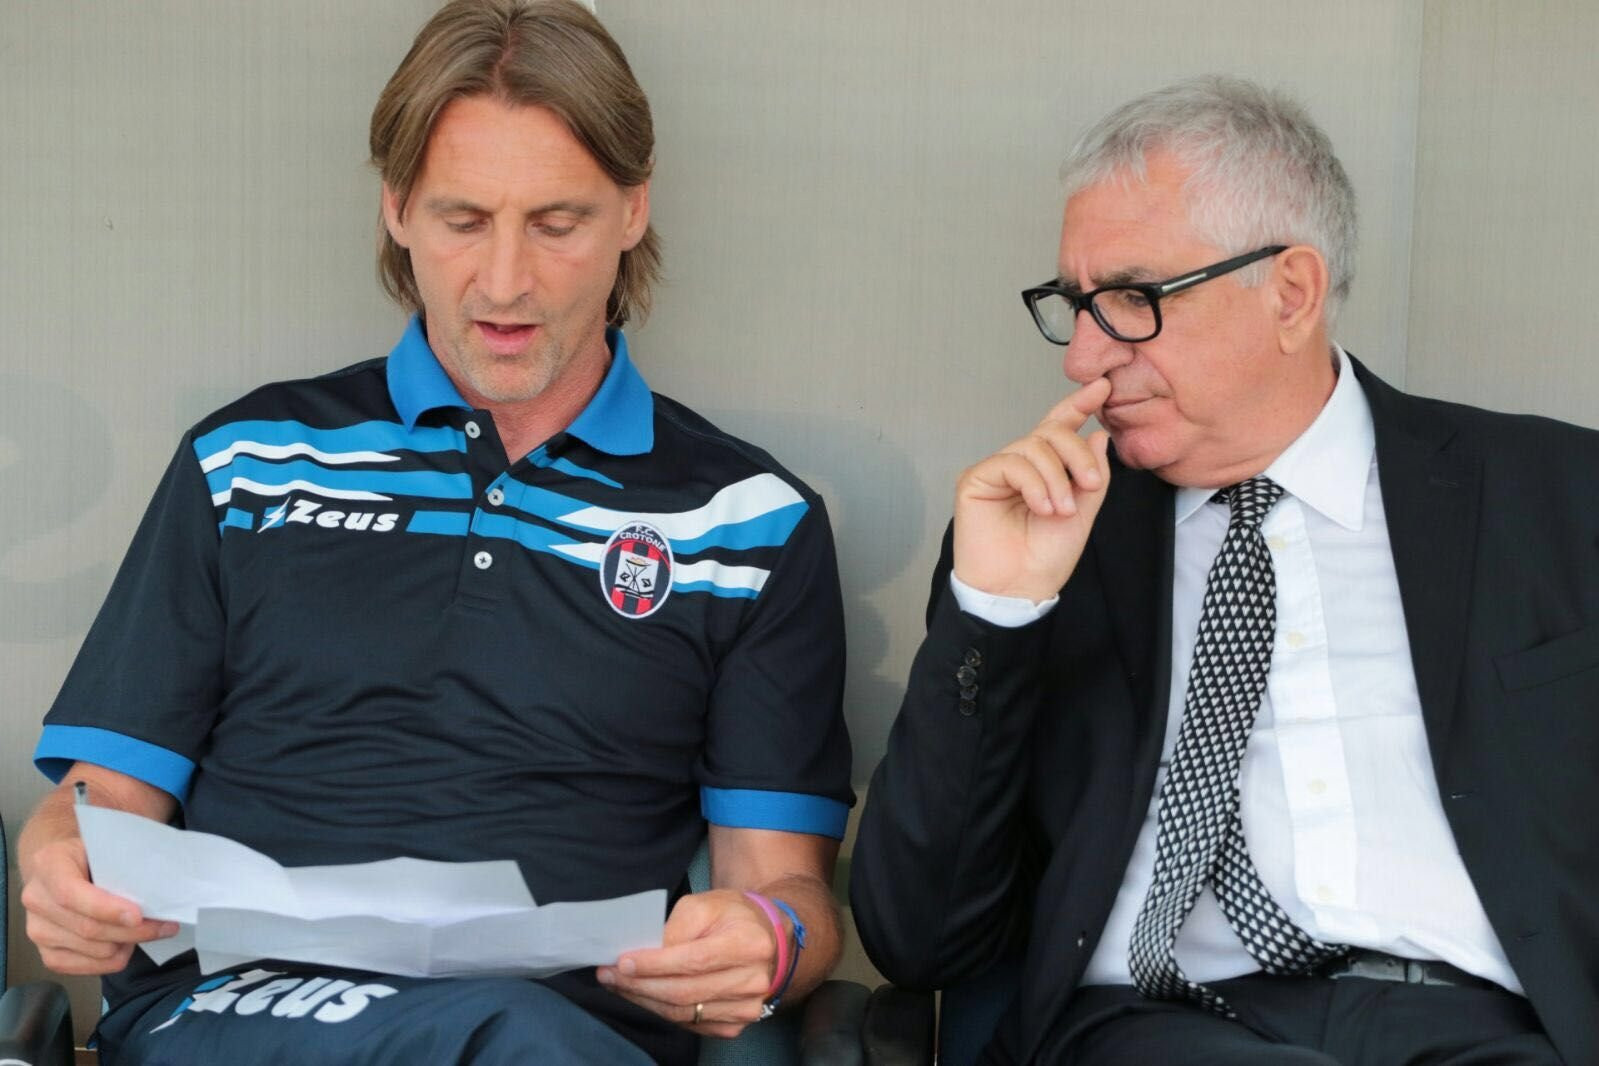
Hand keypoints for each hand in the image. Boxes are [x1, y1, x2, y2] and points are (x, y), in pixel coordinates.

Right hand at [20, 835, 178, 975]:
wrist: (58, 869)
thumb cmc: (89, 856)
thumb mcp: (103, 847)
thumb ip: (121, 864)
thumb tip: (158, 889)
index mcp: (48, 865)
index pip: (71, 894)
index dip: (106, 908)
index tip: (138, 915)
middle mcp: (36, 899)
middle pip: (87, 928)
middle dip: (133, 931)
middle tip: (166, 926)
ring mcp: (36, 930)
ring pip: (91, 950)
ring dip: (126, 945)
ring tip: (147, 931)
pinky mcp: (44, 953)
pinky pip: (81, 968)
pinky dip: (110, 961)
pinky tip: (125, 945)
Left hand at [596, 889, 776, 1038]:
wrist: (764, 938)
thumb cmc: (731, 916)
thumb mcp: (705, 904)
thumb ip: (676, 927)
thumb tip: (644, 954)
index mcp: (750, 944)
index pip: (694, 960)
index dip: (655, 964)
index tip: (622, 961)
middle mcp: (753, 980)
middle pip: (685, 992)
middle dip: (640, 985)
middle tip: (609, 975)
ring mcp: (746, 1007)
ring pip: (683, 1013)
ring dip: (645, 1000)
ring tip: (618, 985)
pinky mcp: (735, 1024)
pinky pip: (689, 1024)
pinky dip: (661, 1011)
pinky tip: (643, 996)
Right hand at [952, 377, 1112, 602]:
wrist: (1020, 588)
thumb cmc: (1046, 558)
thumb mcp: (1084, 512)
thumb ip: (1093, 474)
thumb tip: (1098, 434)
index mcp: (1046, 470)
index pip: (1060, 427)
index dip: (1079, 405)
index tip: (1102, 388)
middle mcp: (1021, 466)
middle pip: (1050, 432)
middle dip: (1075, 454)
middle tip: (1087, 485)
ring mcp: (997, 471)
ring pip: (1032, 445)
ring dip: (1054, 477)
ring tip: (1060, 510)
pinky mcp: (976, 479)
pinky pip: (1010, 462)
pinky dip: (1032, 483)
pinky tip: (1040, 507)